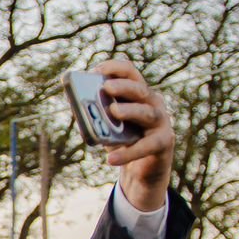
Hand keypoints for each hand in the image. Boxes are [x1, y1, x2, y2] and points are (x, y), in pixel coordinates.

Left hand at [94, 58, 172, 211]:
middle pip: (139, 90)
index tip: (97, 70)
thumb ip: (94, 113)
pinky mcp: (163, 142)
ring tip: (113, 112)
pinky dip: (128, 153)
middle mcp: (152, 102)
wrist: (140, 170)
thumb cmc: (122, 140)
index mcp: (137, 93)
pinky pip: (146, 146)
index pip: (130, 72)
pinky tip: (111, 159)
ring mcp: (161, 121)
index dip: (115, 68)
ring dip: (129, 110)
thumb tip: (75, 103)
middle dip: (123, 86)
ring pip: (147, 112)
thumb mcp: (106, 124)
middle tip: (106, 87)